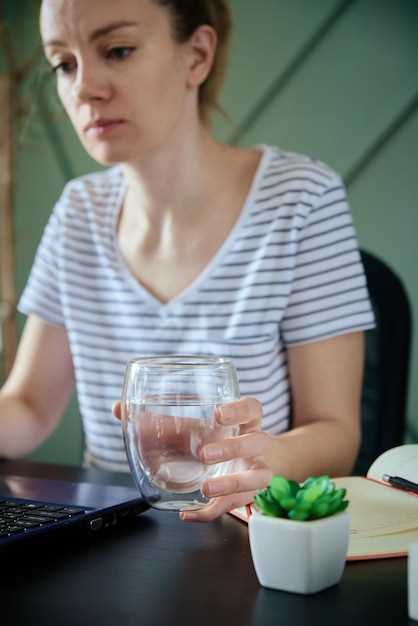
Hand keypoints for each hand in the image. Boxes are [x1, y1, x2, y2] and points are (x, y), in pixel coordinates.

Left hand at [112, 397, 272, 521]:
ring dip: (232, 483)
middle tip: (204, 455)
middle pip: (257, 441)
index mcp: (245, 422)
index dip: (239, 410)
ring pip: (258, 477)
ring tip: (206, 488)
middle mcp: (255, 445)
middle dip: (233, 448)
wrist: (244, 463)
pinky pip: (236, 507)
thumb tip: (119, 409)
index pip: (253, 409)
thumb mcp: (192, 427)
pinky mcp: (248, 495)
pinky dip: (211, 512)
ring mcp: (255, 470)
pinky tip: (189, 513)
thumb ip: (157, 420)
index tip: (217, 414)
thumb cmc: (213, 439)